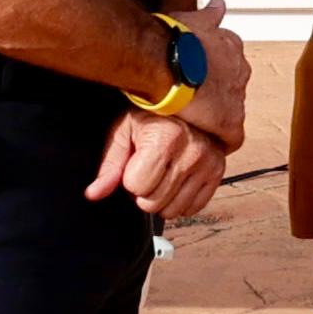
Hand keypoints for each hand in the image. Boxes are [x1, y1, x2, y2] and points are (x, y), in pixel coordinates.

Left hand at [87, 109, 228, 220]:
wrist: (186, 103)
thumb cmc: (150, 118)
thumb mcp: (123, 133)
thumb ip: (109, 166)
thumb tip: (94, 193)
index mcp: (166, 138)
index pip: (137, 186)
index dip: (130, 179)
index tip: (136, 163)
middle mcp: (192, 151)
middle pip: (154, 202)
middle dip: (145, 192)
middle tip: (149, 170)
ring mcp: (208, 164)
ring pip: (173, 210)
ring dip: (163, 199)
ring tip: (164, 174)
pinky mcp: (218, 173)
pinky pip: (193, 208)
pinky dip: (181, 200)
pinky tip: (178, 181)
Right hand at [177, 15, 253, 155]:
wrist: (165, 61)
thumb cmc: (173, 38)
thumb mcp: (194, 18)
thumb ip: (210, 14)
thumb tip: (219, 4)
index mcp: (232, 47)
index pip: (230, 64)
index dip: (213, 74)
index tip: (200, 79)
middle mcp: (241, 71)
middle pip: (232, 88)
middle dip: (216, 94)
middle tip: (193, 101)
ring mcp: (238, 98)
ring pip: (231, 111)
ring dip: (214, 117)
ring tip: (194, 123)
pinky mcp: (230, 123)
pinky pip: (230, 138)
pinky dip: (219, 141)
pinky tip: (205, 144)